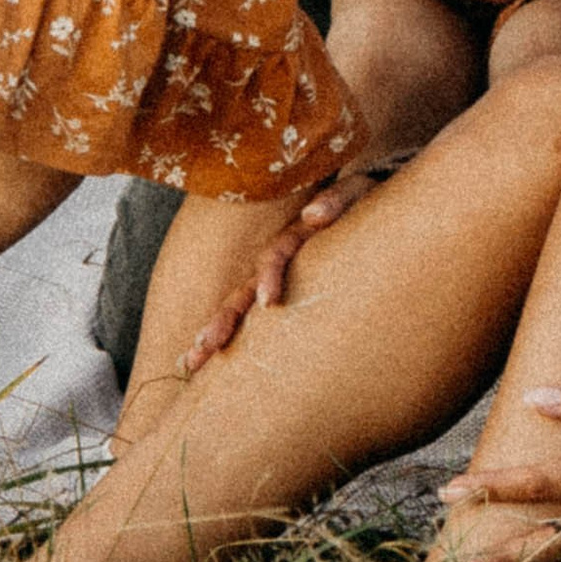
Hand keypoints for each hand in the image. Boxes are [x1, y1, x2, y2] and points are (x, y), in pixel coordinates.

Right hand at [177, 167, 378, 369]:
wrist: (368, 209)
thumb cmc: (363, 203)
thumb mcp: (355, 194)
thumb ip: (337, 201)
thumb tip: (312, 215)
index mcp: (295, 237)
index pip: (276, 256)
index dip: (270, 276)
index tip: (268, 302)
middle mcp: (278, 263)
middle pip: (244, 290)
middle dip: (224, 318)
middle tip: (203, 347)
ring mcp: (277, 281)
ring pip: (241, 308)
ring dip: (218, 332)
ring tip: (192, 363)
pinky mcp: (287, 297)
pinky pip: (256, 322)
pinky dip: (234, 341)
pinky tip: (210, 367)